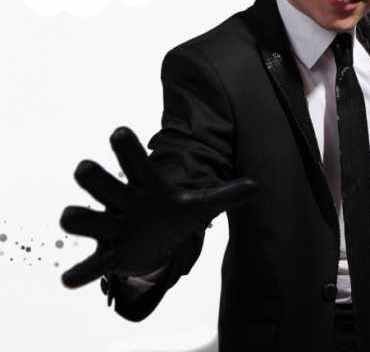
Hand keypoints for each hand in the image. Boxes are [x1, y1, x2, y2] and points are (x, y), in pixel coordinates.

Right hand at [60, 126, 256, 287]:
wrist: (159, 244)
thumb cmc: (175, 216)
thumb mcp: (203, 206)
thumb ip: (227, 195)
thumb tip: (257, 186)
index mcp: (147, 188)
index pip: (135, 163)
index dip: (127, 148)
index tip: (121, 132)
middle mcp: (124, 203)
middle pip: (101, 184)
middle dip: (93, 176)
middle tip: (85, 168)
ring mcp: (113, 230)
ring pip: (85, 221)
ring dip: (77, 219)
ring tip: (71, 217)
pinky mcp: (110, 256)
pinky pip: (91, 266)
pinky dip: (81, 273)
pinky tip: (70, 281)